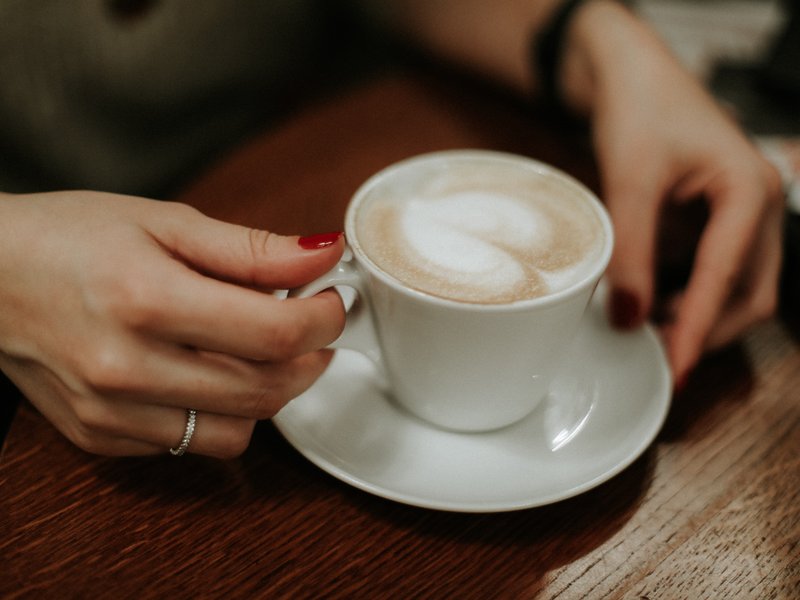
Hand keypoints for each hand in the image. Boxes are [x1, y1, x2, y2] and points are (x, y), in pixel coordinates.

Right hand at [0, 191, 345, 456]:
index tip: (333, 299)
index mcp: (146, 300)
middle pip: (267, 389)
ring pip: (238, 431)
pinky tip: (208, 371)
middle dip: (310, 356)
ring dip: (270, 391)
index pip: (275, 334)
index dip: (324, 318)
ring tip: (260, 349)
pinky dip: (220, 412)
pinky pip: (193, 443)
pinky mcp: (100, 438)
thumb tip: (322, 257)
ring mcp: (110, 412)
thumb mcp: (164, 222)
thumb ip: (250, 249)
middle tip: (309, 323)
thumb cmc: (70, 237)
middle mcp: (126, 368)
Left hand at [562, 1, 784, 383]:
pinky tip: (652, 301)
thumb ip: (631, 252)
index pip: (726, 276)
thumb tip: (628, 317)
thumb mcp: (630, 182)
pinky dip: (690, 295)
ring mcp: (745, 214)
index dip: (699, 328)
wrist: (634, 78)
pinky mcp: (722, 221)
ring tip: (648, 328)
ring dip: (700, 316)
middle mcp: (760, 205)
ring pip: (738, 288)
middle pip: (751, 294)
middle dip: (708, 330)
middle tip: (657, 354)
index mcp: (749, 190)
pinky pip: (717, 272)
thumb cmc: (640, 112)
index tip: (676, 367)